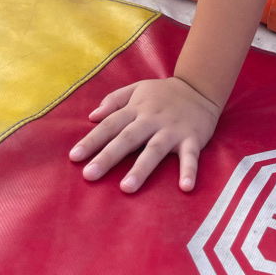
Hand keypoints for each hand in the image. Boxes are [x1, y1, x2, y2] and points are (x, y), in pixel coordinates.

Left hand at [69, 77, 221, 192]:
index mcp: (137, 108)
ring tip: (126, 188)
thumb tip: (92, 116)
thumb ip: (114, 100)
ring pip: (154, 150)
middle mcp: (152, 119)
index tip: (74, 157)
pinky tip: (185, 187)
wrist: (201, 87)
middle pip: (128, 138)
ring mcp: (173, 130)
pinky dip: (189, 171)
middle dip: (108, 156)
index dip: (92, 140)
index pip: (110, 124)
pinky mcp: (193, 138)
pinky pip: (191, 156)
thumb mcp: (138, 88)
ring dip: (141, 168)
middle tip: (89, 175)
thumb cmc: (164, 93)